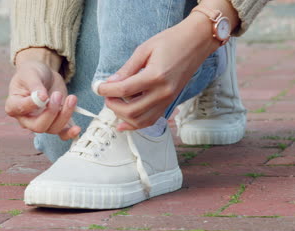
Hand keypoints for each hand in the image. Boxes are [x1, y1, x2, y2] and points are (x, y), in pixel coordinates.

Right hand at [5, 50, 80, 139]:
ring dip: (65, 115)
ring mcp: (42, 122)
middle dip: (51, 112)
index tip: (43, 94)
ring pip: (53, 128)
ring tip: (71, 98)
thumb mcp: (31, 74)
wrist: (44, 75)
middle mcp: (26, 118)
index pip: (21, 109)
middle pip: (38, 126)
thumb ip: (35, 85)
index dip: (32, 104)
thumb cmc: (32, 73)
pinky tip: (77, 128)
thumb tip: (42, 98)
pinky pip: (62, 133)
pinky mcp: (56, 121)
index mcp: (14, 105)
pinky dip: (70, 133)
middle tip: (58, 95)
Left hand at [97, 12, 222, 130]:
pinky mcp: (169, 103)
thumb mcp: (144, 49)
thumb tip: (110, 83)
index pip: (124, 90)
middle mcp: (163, 93)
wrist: (196, 43)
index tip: (98, 87)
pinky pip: (150, 120)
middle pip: (131, 111)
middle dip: (113, 105)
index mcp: (155, 76)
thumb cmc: (171, 41)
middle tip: (106, 95)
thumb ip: (126, 69)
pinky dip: (135, 124)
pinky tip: (123, 123)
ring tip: (114, 104)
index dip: (107, 90)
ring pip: (140, 121)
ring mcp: (168, 100)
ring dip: (122, 116)